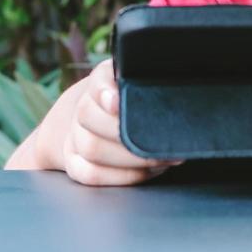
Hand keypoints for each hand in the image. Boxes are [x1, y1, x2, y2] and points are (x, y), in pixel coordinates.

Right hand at [48, 59, 180, 185]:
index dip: (105, 92)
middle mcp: (83, 106)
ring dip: (130, 158)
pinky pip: (89, 174)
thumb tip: (176, 74)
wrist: (103, 119)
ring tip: (162, 158)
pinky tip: (145, 172)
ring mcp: (75, 136)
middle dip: (127, 133)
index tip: (117, 102)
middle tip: (162, 139)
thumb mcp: (144, 82)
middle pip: (88, 116)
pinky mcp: (75, 162)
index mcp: (102, 80)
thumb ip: (150, 79)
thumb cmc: (137, 100)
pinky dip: (119, 177)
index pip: (97, 81)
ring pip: (91, 148)